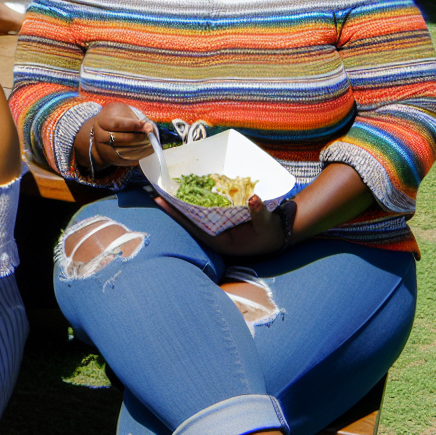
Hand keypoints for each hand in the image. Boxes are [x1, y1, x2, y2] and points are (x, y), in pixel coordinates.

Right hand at [73, 103, 156, 170]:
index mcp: (102, 121)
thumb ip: (136, 119)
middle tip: (150, 136)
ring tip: (150, 144)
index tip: (146, 125)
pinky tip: (144, 152)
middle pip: (118, 138)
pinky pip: (124, 160)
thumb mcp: (124, 113)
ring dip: (137, 148)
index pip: (117, 124)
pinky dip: (135, 157)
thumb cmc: (119, 118)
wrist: (107, 129)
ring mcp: (103, 148)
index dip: (133, 125)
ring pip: (121, 151)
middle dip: (136, 138)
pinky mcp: (110, 158)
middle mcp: (99, 135)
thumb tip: (149, 128)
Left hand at [154, 193, 284, 257]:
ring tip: (164, 191)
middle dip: (174, 209)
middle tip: (156, 194)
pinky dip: (194, 202)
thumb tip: (254, 199)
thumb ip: (260, 213)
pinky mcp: (220, 221)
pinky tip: (184, 191)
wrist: (279, 235)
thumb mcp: (267, 225)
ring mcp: (217, 229)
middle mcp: (215, 236)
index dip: (178, 215)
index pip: (194, 228)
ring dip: (181, 205)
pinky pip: (204, 212)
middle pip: (190, 222)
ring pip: (195, 217)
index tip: (162, 202)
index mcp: (222, 243)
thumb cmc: (272, 234)